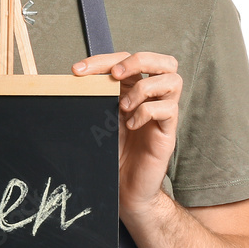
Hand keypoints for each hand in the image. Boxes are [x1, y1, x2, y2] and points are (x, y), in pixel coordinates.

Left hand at [72, 51, 181, 218]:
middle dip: (139, 60)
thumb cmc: (113, 152)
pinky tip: (131, 126)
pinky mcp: (168, 132)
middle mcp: (153, 98)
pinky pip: (168, 109)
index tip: (77, 71)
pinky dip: (147, 112)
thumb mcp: (100, 118)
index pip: (127, 60)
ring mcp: (164, 113)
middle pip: (165, 61)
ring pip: (173, 80)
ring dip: (144, 88)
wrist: (124, 187)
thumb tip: (75, 76)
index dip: (102, 60)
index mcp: (135, 89)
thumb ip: (97, 95)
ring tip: (124, 107)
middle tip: (116, 75)